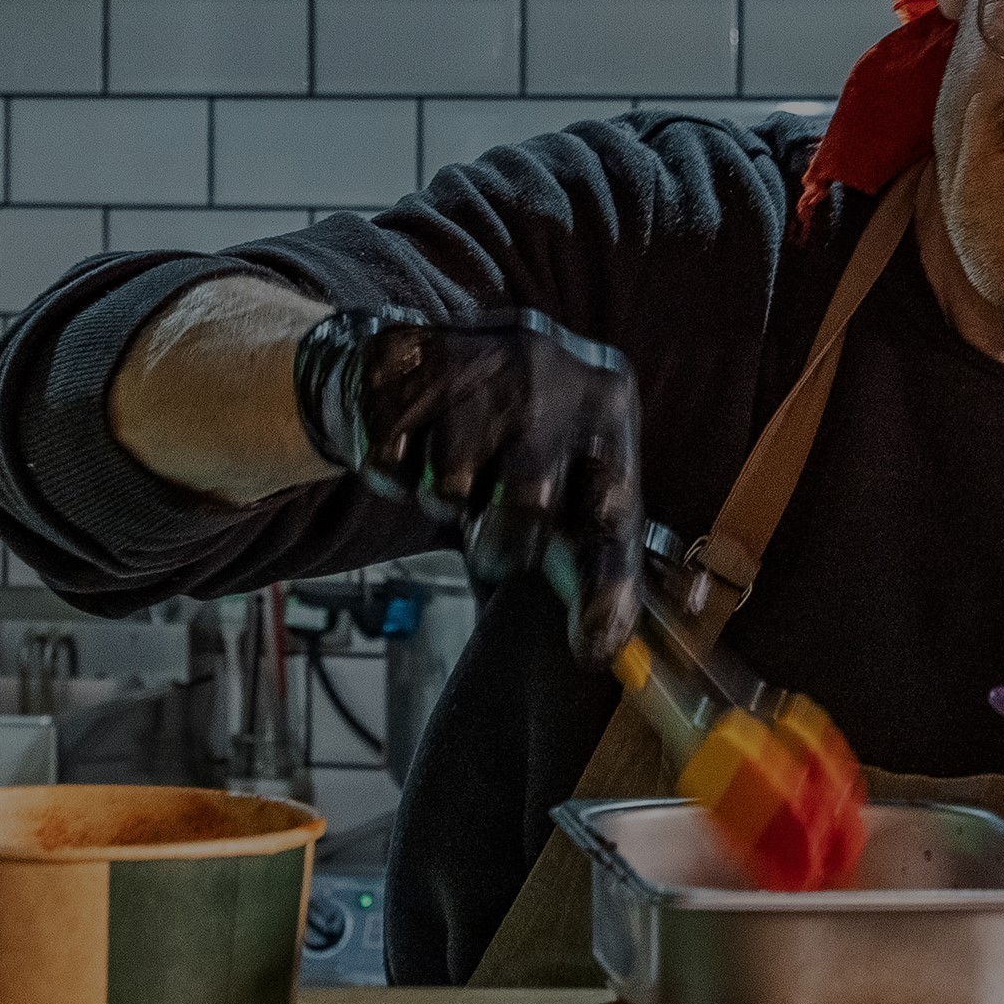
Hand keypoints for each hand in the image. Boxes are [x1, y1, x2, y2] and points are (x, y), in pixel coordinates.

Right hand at [298, 309, 647, 653]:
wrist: (425, 357)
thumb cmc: (515, 437)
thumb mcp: (573, 468)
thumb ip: (596, 545)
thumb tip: (609, 643)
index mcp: (606, 402)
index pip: (611, 512)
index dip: (607, 586)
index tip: (596, 646)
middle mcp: (548, 371)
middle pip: (527, 504)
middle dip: (500, 544)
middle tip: (491, 538)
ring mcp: (472, 361)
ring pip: (449, 488)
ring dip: (443, 500)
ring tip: (452, 464)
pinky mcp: (402, 365)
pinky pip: (391, 465)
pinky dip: (396, 473)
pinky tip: (413, 441)